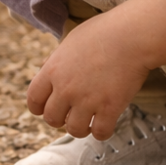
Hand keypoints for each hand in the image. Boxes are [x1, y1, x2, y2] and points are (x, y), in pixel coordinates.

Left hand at [26, 0, 165, 138]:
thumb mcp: (71, 41)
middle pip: (51, 118)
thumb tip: (47, 69)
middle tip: (71, 115)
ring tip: (88, 122)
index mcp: (53, 71)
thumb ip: (57, 60)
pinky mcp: (109, 108)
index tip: (46, 109)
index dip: (39, 108)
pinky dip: (102, 132)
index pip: (34, 100)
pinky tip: (105, 123)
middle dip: (60, 119)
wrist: (131, 35)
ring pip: (74, 130)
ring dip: (80, 128)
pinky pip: (100, 133)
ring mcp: (87, 100)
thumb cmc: (104, 32)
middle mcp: (66, 88)